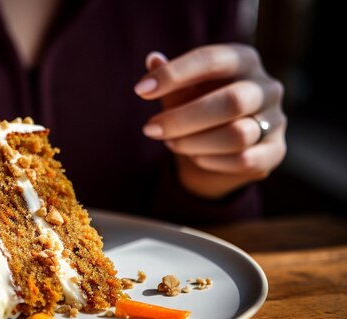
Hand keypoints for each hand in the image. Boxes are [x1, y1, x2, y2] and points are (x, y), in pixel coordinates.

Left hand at [135, 43, 286, 198]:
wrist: (216, 154)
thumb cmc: (196, 112)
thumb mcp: (181, 94)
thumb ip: (170, 79)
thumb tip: (153, 59)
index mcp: (243, 60)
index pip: (211, 60)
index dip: (175, 74)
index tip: (141, 90)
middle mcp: (266, 86)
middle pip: (232, 101)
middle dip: (183, 118)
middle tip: (150, 129)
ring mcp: (276, 119)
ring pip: (238, 135)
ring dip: (194, 142)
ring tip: (171, 143)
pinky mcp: (275, 151)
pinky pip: (244, 160)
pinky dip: (211, 161)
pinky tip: (195, 158)